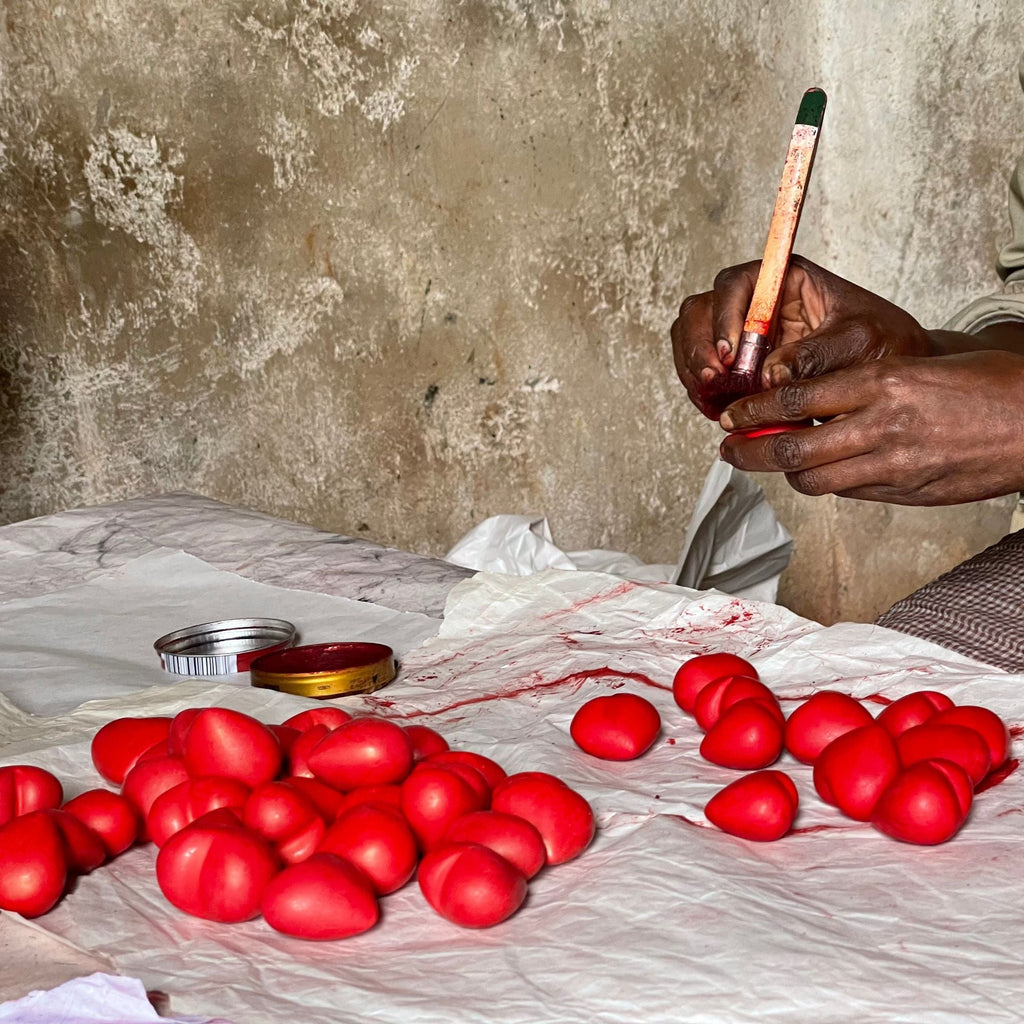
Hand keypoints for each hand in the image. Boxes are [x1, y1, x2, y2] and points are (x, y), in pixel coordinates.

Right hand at [671, 256, 932, 417]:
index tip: (732, 353)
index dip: (724, 316)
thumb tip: (770, 375)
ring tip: (713, 399)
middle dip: (699, 346)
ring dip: (694, 370)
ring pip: (693, 341)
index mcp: (785, 279)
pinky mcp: (738, 365)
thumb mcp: (858, 341)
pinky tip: (717, 409)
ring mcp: (742, 334)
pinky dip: (701, 391)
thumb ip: (815, 354)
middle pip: (701, 311)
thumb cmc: (882, 342)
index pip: (736, 284)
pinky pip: (702, 371)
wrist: (890, 373)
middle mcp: (756, 302)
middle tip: (713, 380)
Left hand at [717, 351, 1023, 504]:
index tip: (731, 415)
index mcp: (882, 383)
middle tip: (727, 450)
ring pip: (814, 479)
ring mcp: (894, 465)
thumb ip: (864, 389)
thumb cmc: (985, 386)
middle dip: (748, 453)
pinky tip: (821, 471)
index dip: (753, 411)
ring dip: (785, 473)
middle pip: (790, 449)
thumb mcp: (916, 369)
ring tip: (769, 462)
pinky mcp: (907, 492)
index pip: (794, 398)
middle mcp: (881, 425)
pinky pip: (849, 493)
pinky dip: (828, 483)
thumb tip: (812, 410)